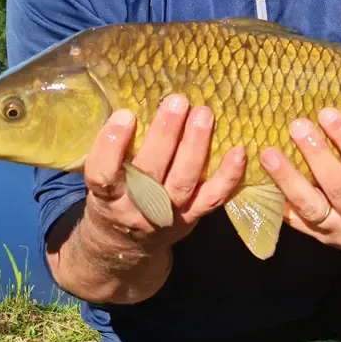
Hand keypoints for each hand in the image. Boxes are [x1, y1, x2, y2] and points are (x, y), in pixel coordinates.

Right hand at [82, 94, 245, 247]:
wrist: (125, 244)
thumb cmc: (114, 195)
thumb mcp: (102, 178)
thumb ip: (112, 150)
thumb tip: (129, 98)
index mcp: (106, 197)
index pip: (103, 174)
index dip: (112, 146)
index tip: (126, 115)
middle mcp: (135, 209)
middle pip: (150, 173)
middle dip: (164, 135)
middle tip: (176, 101)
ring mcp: (166, 215)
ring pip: (183, 181)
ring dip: (195, 146)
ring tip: (203, 113)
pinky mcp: (192, 217)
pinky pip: (213, 198)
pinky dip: (228, 176)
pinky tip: (238, 151)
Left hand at [260, 107, 340, 255]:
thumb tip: (337, 117)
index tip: (328, 113)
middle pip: (337, 187)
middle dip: (316, 155)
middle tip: (297, 126)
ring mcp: (339, 231)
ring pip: (310, 207)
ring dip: (288, 178)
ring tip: (269, 154)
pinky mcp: (320, 238)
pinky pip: (296, 221)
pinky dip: (280, 201)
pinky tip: (262, 182)